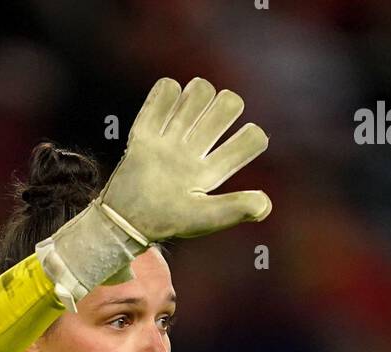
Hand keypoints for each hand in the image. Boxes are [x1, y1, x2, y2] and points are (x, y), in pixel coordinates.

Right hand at [36, 76, 271, 312]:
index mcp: (213, 171)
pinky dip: (168, 92)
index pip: (250, 138)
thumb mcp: (203, 219)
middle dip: (226, 107)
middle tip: (207, 129)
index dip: (251, 137)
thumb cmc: (166, 221)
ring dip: (197, 95)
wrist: (124, 219)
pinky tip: (163, 112)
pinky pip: (165, 91)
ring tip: (183, 119)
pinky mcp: (147, 130)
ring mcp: (173, 138)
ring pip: (199, 91)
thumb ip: (234, 210)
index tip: (235, 147)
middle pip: (228, 105)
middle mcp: (196, 151)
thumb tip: (265, 205)